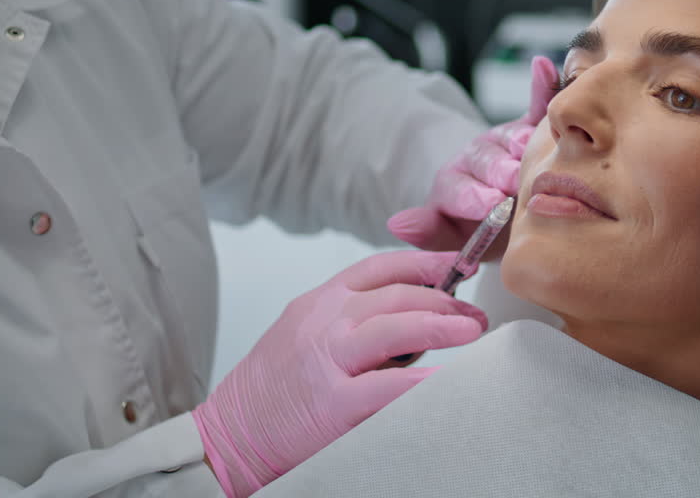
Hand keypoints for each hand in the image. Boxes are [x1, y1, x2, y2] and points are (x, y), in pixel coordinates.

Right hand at [193, 250, 487, 497]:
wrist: (226, 437)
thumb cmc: (271, 390)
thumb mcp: (302, 333)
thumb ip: (347, 318)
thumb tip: (408, 313)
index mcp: (319, 303)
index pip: (379, 267)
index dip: (425, 262)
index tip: (458, 264)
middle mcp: (324, 324)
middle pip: (397, 295)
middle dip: (445, 301)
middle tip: (473, 315)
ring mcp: (327, 362)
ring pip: (398, 328)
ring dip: (443, 328)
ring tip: (472, 333)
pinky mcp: (333, 405)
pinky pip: (390, 386)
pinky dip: (424, 381)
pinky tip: (448, 380)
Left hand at [388, 55, 558, 250]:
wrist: (499, 210)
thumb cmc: (476, 227)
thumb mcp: (449, 235)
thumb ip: (427, 231)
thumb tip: (396, 224)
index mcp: (455, 184)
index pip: (460, 189)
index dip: (474, 196)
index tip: (489, 203)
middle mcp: (478, 157)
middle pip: (486, 160)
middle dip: (499, 169)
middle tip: (512, 179)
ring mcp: (504, 141)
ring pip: (512, 136)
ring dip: (522, 137)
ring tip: (531, 143)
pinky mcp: (529, 127)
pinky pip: (535, 106)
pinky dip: (541, 87)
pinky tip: (543, 67)